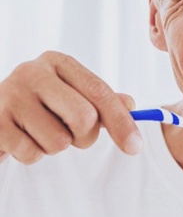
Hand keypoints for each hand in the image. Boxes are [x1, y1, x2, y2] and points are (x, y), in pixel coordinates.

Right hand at [0, 51, 141, 164]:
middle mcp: (33, 72)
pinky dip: (35, 154)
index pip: (99, 92)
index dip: (121, 121)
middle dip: (86, 137)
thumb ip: (102, 100)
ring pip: (59, 142)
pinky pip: (33, 154)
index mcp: (58, 62)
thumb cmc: (44, 103)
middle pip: (84, 117)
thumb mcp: (73, 94)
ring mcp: (10, 95)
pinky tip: (24, 138)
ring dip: (58, 146)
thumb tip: (131, 105)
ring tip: (44, 133)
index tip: (136, 147)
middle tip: (75, 136)